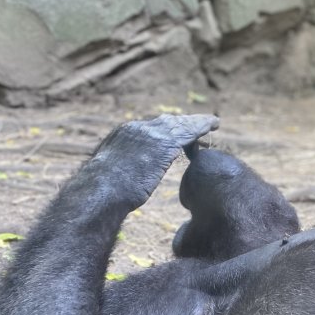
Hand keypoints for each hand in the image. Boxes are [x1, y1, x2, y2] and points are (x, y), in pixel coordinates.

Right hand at [83, 113, 219, 211]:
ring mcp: (151, 134)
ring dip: (197, 123)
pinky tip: (212, 126)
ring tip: (211, 123)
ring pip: (180, 124)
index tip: (176, 135)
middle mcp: (137, 129)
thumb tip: (120, 181)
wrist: (102, 189)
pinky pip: (188, 131)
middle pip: (166, 122)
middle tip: (198, 125)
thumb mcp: (109, 177)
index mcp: (123, 134)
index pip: (149, 128)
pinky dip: (201, 127)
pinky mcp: (164, 143)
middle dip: (182, 124)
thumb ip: (120, 172)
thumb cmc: (102, 192)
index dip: (165, 131)